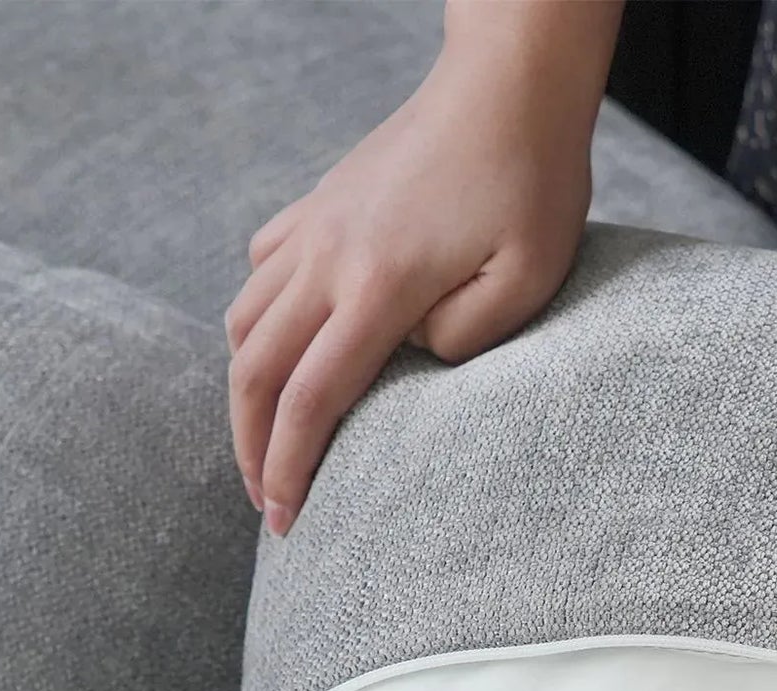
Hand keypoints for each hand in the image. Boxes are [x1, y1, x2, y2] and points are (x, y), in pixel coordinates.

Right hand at [225, 0, 619, 533]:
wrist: (507, 85)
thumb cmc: (532, 185)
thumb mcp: (527, 282)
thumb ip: (466, 340)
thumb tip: (414, 364)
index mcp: (378, 285)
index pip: (311, 398)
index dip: (290, 468)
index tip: (287, 520)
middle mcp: (329, 256)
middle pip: (255, 368)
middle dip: (250, 447)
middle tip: (266, 504)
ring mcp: (316, 226)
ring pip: (244, 320)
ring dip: (244, 391)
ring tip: (265, 443)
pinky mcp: (320, 205)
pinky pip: (262, 271)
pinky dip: (255, 322)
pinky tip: (279, 352)